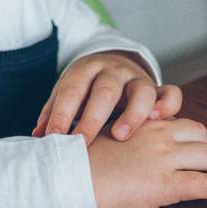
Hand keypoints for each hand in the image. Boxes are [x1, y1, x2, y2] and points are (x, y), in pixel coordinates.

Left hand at [33, 51, 183, 143]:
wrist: (112, 65)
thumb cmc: (84, 88)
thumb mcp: (66, 93)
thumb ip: (53, 113)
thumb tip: (37, 137)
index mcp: (86, 70)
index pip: (72, 91)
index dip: (61, 115)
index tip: (53, 139)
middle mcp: (113, 71)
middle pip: (105, 90)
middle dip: (92, 118)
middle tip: (82, 142)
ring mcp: (137, 78)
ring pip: (141, 91)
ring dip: (132, 114)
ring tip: (121, 135)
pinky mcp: (157, 88)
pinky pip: (170, 93)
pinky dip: (166, 106)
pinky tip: (158, 122)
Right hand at [87, 117, 206, 207]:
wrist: (68, 178)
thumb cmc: (81, 159)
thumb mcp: (107, 133)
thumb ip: (128, 133)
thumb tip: (132, 139)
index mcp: (146, 123)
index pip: (184, 123)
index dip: (194, 136)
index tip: (194, 145)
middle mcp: (160, 136)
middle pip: (203, 135)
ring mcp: (164, 160)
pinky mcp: (165, 185)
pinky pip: (203, 184)